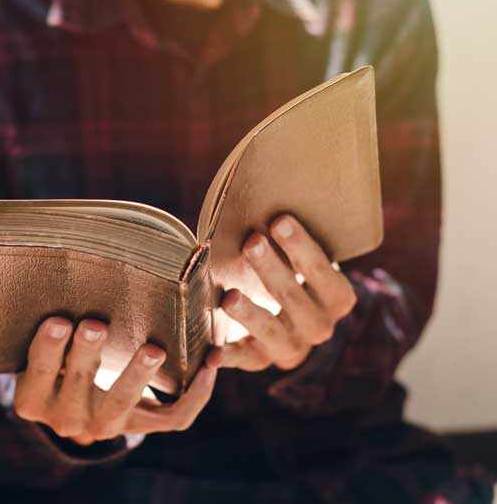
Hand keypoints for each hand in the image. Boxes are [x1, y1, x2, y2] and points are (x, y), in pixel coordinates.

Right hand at [14, 317, 216, 445]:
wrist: (70, 407)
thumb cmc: (52, 361)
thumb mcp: (36, 353)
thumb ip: (42, 324)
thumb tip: (55, 269)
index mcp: (33, 398)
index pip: (39, 372)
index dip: (47, 348)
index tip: (58, 319)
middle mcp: (66, 418)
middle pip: (78, 385)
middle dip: (86, 354)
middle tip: (95, 326)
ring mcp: (103, 426)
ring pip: (122, 403)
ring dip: (137, 376)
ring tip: (153, 349)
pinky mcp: (137, 427)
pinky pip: (171, 418)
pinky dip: (194, 397)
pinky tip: (207, 368)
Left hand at [207, 215, 356, 370]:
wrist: (293, 322)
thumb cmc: (293, 275)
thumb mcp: (301, 259)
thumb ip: (291, 238)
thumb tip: (270, 187)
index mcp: (336, 299)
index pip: (323, 274)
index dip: (303, 248)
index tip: (279, 220)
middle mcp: (318, 326)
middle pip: (295, 300)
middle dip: (272, 270)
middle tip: (251, 242)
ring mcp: (290, 347)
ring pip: (272, 333)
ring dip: (251, 315)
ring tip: (230, 297)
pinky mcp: (262, 360)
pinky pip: (245, 360)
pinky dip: (229, 357)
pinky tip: (212, 354)